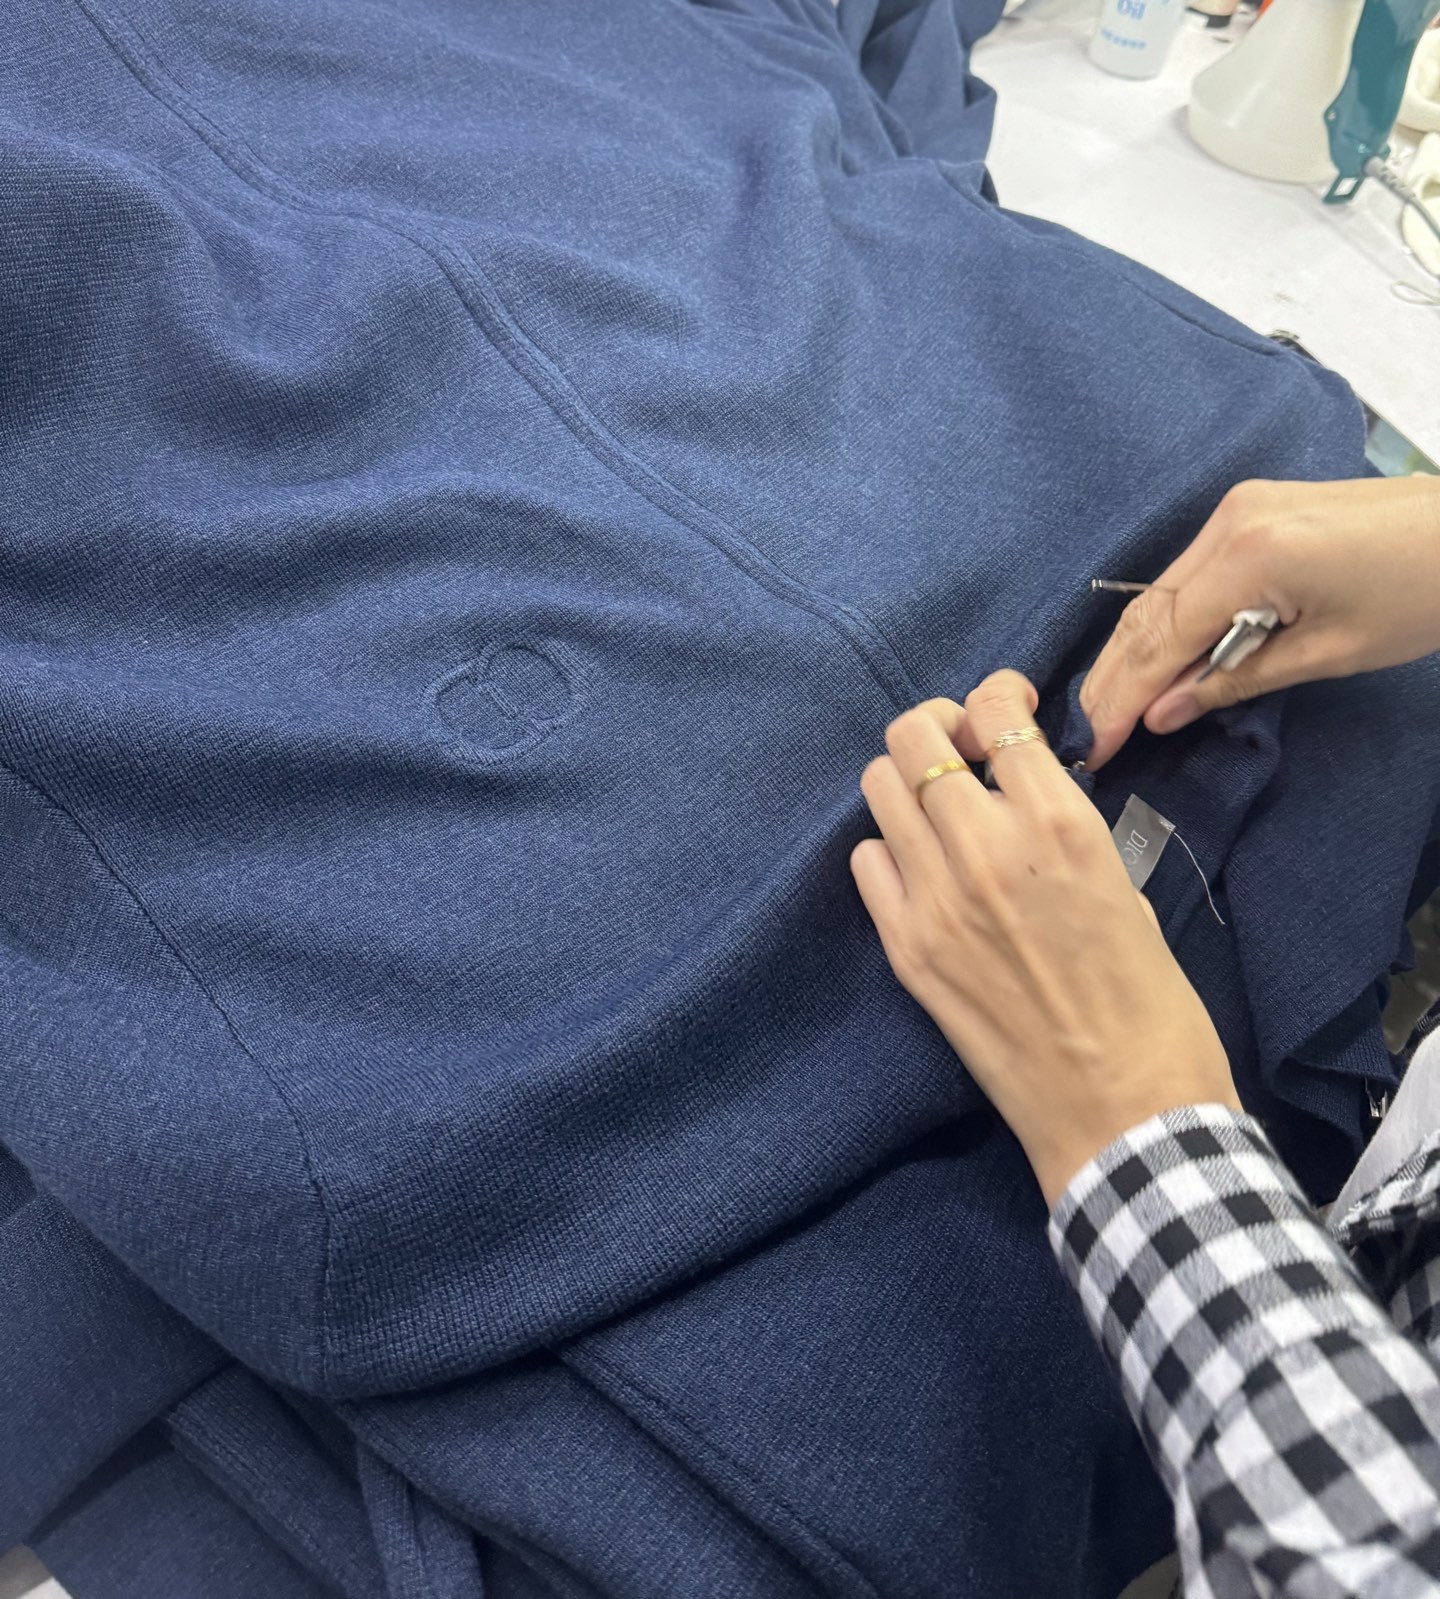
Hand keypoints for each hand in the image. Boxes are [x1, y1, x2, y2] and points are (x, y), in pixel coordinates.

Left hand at [852, 670, 1238, 1207]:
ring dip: (908, 783)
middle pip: (915, 736)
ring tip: (940, 807)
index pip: (997, 710)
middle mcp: (985, 847)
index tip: (1004, 706)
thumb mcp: (1122, 884)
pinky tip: (922, 871)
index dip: (996, 695)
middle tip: (963, 749)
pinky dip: (890, 852)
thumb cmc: (1151, 1003)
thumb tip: (1021, 792)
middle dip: (939, 727)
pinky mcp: (904, 949)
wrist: (1123, 1112)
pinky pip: (867, 862)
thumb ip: (1062, 828)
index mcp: (1059, 824)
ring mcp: (933, 898)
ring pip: (879, 787)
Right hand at [1081, 475, 1439, 768]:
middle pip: (1147, 611)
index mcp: (1251, 556)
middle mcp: (1228, 522)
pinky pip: (1187, 575)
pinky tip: (1151, 661)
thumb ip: (1236, 680)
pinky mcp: (1248, 512)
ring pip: (1159, 591)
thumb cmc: (1420, 595)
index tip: (1094, 746)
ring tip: (1105, 707)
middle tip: (1085, 734)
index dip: (1123, 697)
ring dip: (1133, 652)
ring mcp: (1235, 511)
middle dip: (1114, 677)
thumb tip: (1162, 715)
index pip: (1162, 637)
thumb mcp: (1330, 653)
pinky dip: (1166, 623)